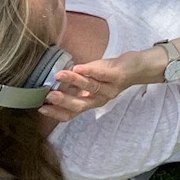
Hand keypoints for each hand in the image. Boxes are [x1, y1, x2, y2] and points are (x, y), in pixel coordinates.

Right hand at [38, 50, 161, 122]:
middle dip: (63, 101)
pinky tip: (78, 67)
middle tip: (48, 95)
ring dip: (73, 81)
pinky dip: (89, 71)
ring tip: (59, 75)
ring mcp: (110, 88)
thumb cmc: (110, 72)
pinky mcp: (118, 76)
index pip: (71, 113)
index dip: (56, 113)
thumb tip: (53, 82)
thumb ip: (75, 84)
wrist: (138, 66)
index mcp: (91, 101)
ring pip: (90, 87)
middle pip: (80, 105)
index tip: (41, 108)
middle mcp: (100, 99)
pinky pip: (102, 75)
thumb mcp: (90, 81)